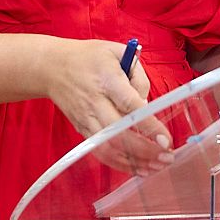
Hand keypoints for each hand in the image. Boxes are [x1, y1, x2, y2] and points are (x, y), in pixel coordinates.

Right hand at [40, 38, 174, 175]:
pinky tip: (137, 168)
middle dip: (145, 150)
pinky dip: (119, 163)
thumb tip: (147, 102)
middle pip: (120, 134)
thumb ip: (138, 74)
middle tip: (167, 157)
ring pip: (109, 148)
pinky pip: (100, 152)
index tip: (165, 139)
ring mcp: (87, 119)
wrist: (51, 67)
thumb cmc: (89, 57)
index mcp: (108, 80)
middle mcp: (96, 102)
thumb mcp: (117, 51)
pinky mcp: (81, 129)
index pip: (131, 106)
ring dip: (133, 162)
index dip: (149, 125)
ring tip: (155, 168)